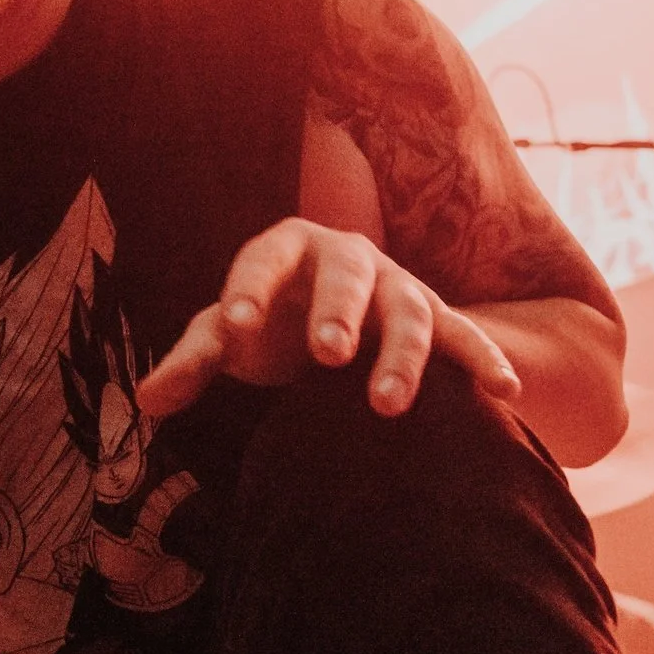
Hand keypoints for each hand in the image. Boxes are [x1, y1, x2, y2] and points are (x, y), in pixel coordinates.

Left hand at [138, 219, 520, 420]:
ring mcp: (397, 286)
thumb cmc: (273, 325)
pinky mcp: (437, 318)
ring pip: (408, 309)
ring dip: (402, 354)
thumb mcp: (232, 338)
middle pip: (346, 274)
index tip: (236, 330)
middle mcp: (347, 258)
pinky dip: (485, 361)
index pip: (263, 257)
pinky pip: (464, 336)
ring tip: (387, 405)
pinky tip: (505, 393)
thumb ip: (195, 360)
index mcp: (286, 248)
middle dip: (339, 312)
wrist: (337, 318)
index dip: (250, 289)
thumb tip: (148, 401)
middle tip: (329, 355)